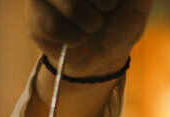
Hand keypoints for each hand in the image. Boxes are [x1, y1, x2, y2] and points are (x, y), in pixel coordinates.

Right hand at [26, 0, 152, 77]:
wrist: (102, 58)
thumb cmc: (119, 24)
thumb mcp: (136, 4)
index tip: (113, 3)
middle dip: (102, 4)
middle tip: (104, 11)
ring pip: (69, 4)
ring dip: (88, 23)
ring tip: (91, 27)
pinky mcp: (33, 17)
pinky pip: (51, 25)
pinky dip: (72, 38)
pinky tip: (76, 38)